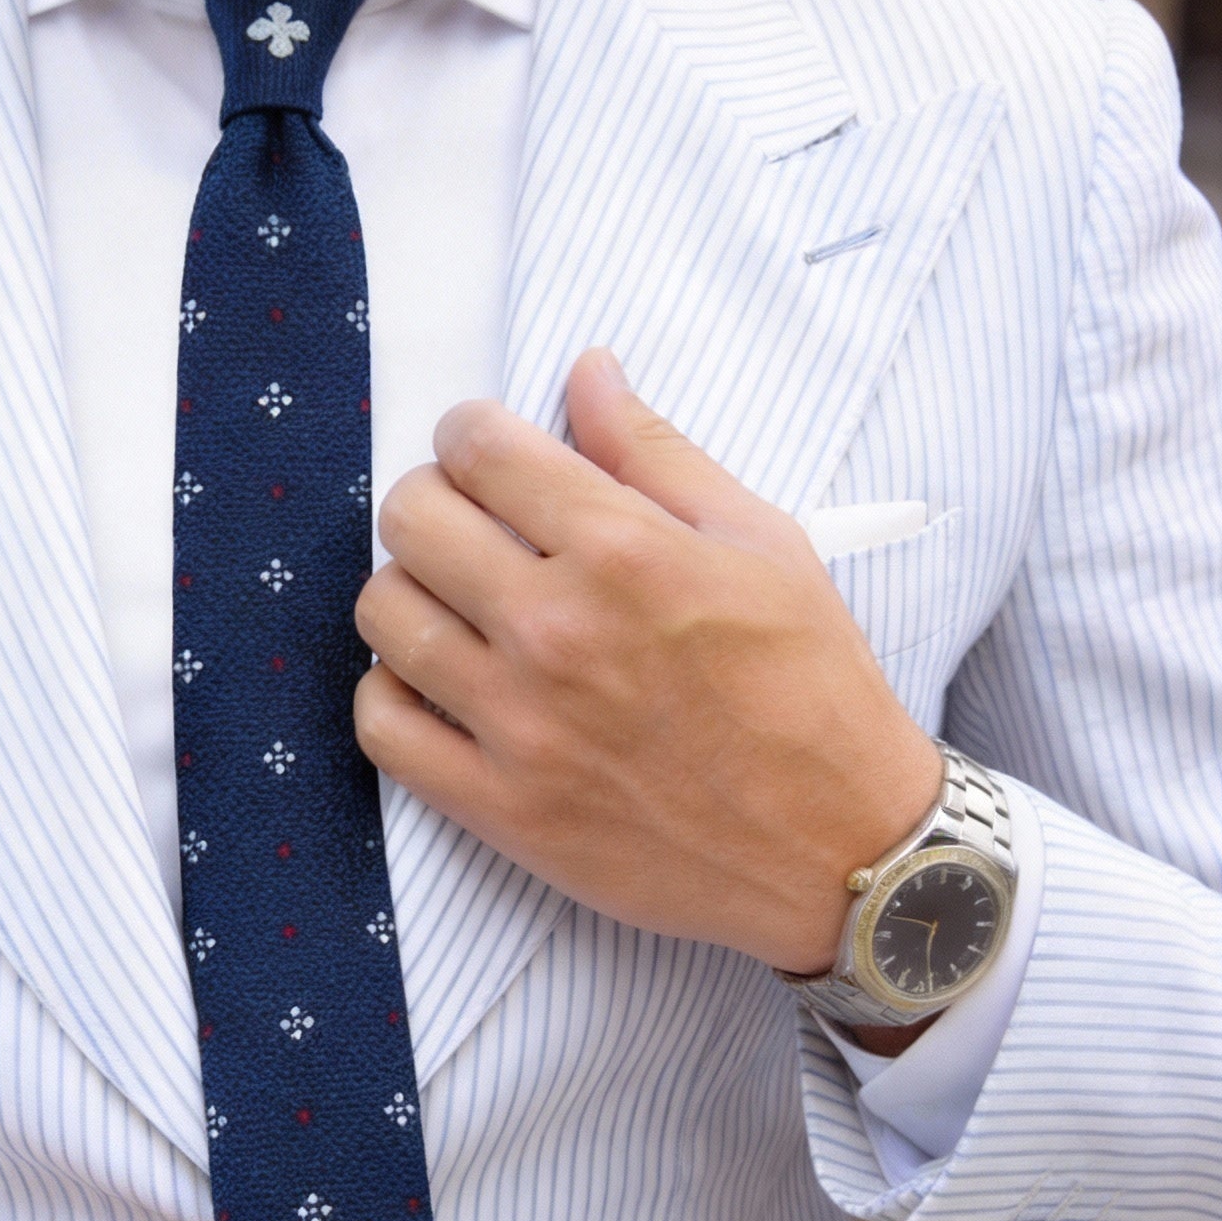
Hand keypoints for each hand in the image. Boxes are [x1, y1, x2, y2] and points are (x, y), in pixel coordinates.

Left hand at [353, 348, 941, 975]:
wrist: (841, 849)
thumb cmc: (812, 690)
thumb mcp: (763, 543)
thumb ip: (656, 452)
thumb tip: (587, 370)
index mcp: (623, 551)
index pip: (478, 448)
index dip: (470, 433)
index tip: (486, 451)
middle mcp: (556, 630)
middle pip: (411, 519)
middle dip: (433, 499)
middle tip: (470, 523)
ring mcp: (518, 723)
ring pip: (382, 614)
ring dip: (408, 591)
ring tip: (456, 604)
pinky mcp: (498, 806)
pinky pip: (381, 727)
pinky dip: (391, 693)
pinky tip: (438, 682)